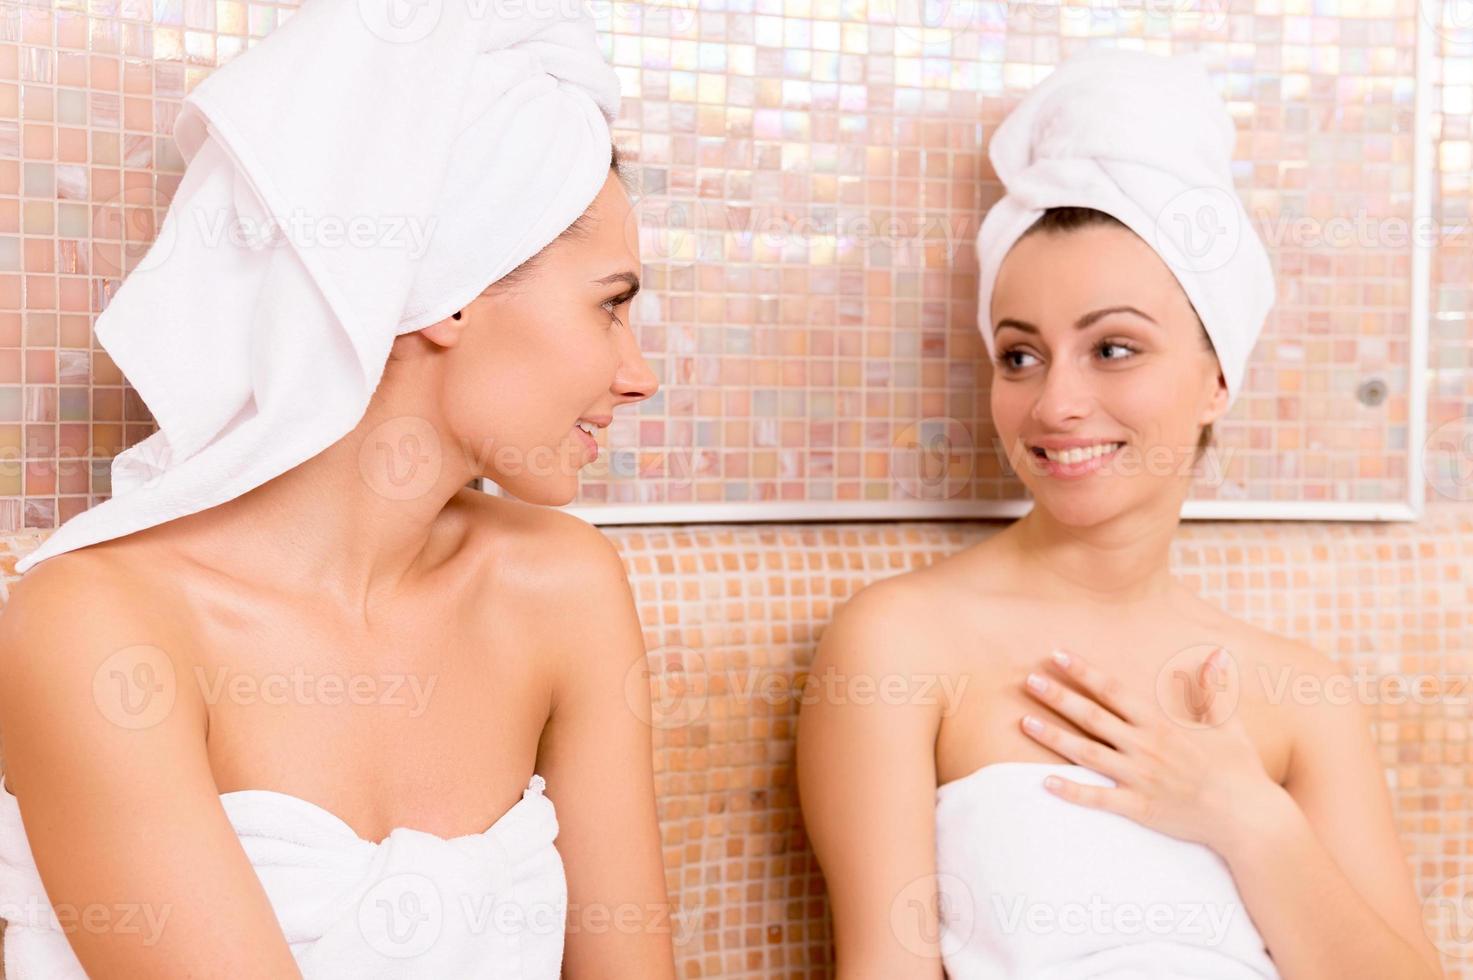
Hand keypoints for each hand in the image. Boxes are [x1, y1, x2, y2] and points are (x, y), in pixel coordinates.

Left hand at [1018, 647, 1291, 855]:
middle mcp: (1145, 747)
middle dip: (1058, 697)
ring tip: (1024, 722)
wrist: (1249, 817)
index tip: (1057, 655)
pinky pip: (1098, 799)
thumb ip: (1211, 691)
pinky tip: (1044, 782)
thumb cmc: (1239, 767)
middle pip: (1092, 717)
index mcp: (1161, 723)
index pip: (1113, 690)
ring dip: (1053, 737)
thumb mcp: (1227, 723)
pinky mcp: (1139, 807)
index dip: (1083, 672)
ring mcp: (1139, 778)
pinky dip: (1071, 791)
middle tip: (1028, 681)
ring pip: (1086, 754)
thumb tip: (1214, 657)